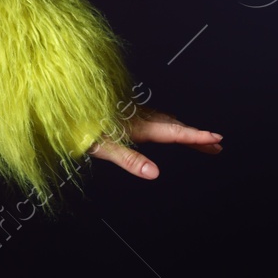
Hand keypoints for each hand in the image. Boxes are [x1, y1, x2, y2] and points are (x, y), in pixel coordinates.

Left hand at [88, 104, 222, 179]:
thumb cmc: (78, 125)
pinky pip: (155, 118)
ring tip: (201, 140)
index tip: (217, 138)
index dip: (196, 136)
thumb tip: (155, 174)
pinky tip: (166, 127)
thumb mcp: (103, 146)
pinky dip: (169, 125)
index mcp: (137, 126)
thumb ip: (130, 160)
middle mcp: (138, 116)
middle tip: (217, 145)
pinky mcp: (124, 111)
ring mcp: (131, 112)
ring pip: (165, 121)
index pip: (173, 132)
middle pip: (174, 126)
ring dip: (184, 130)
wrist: (61, 103)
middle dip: (196, 136)